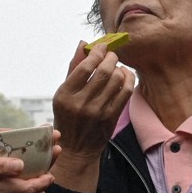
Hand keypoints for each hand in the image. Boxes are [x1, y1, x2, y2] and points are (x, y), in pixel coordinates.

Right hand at [50, 41, 134, 192]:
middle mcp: (81, 103)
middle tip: (111, 54)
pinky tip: (124, 76)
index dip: (96, 52)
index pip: (84, 67)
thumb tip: (83, 43)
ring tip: (116, 66)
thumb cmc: (68, 116)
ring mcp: (98, 112)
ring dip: (119, 68)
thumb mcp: (63, 93)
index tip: (101, 46)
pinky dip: (128, 79)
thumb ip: (73, 67)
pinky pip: (126, 92)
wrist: (76, 149)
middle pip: (103, 72)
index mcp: (65, 95)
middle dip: (110, 57)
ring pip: (117, 80)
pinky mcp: (111, 118)